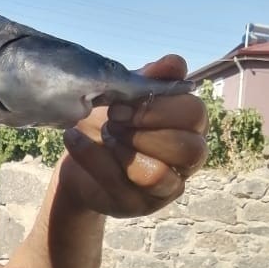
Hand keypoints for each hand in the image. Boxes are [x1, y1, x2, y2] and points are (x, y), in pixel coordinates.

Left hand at [58, 54, 207, 217]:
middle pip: (188, 148)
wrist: (77, 148)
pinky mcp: (140, 204)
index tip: (120, 105)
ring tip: (104, 136)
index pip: (194, 114)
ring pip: (159, 175)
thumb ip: (150, 80)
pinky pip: (122, 186)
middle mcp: (187, 157)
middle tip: (112, 123)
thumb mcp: (126, 94)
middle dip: (141, 132)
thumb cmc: (110, 118)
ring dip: (124, 152)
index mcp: (189, 125)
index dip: (156, 108)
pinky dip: (93, 159)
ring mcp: (167, 185)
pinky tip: (74, 139)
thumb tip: (174, 63)